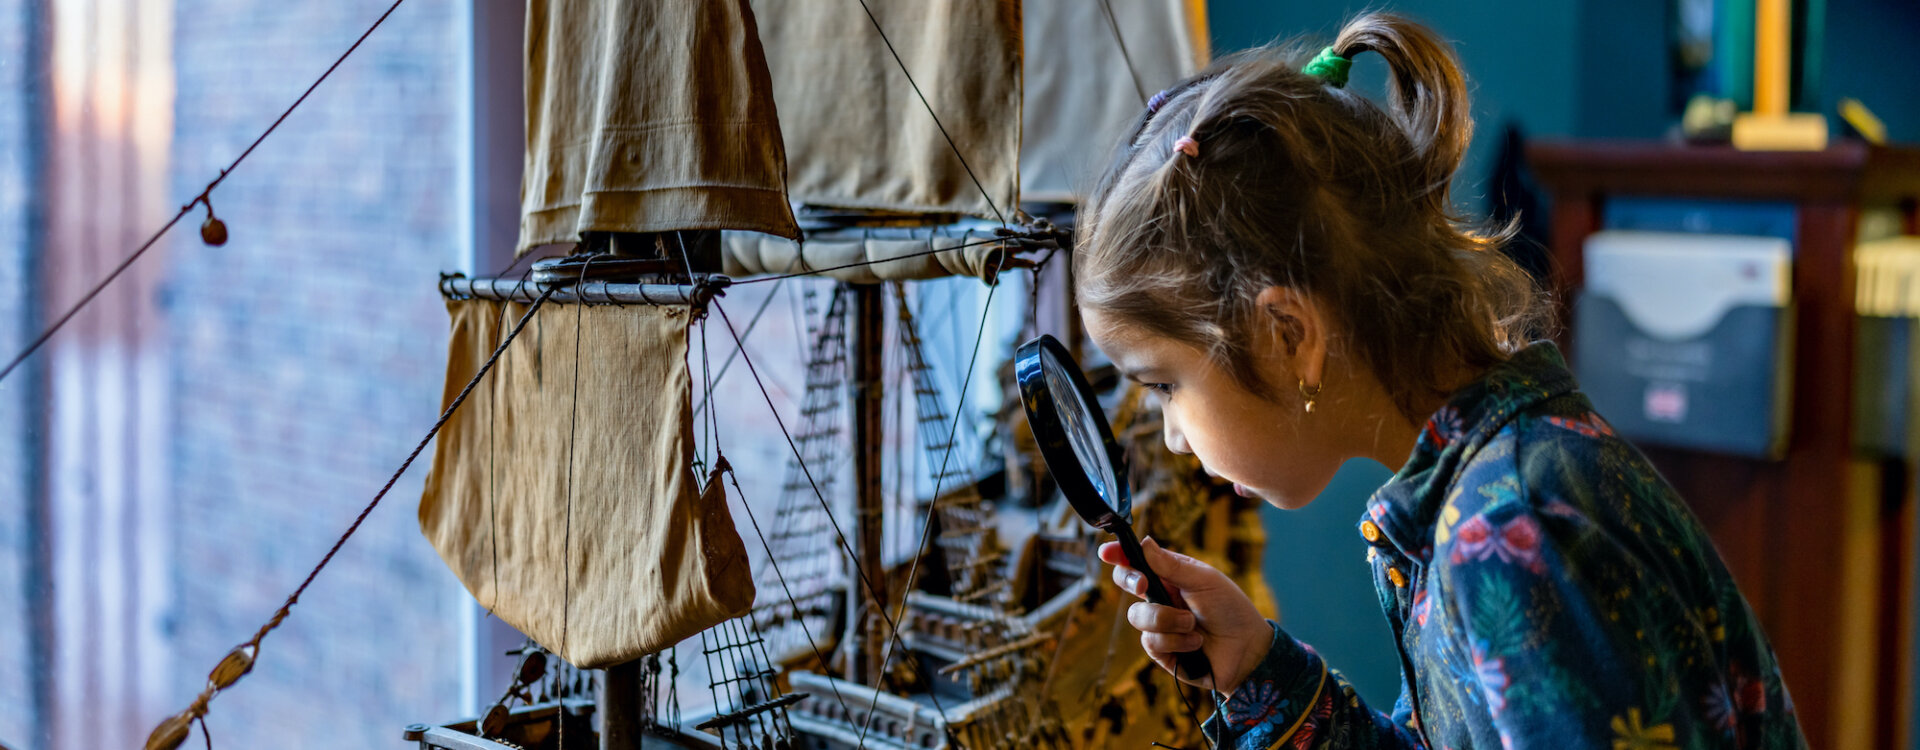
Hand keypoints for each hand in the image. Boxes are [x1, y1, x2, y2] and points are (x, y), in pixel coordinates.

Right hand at [1099, 537, 1272, 695]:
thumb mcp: (1205, 581)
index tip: (1107, 553)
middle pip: (1127, 584)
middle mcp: (1160, 598)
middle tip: (1144, 585)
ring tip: (1193, 624)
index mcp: (1170, 575)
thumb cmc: (1230, 609)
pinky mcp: (1161, 651)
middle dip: (1130, 581)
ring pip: (1137, 616)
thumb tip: (1144, 543)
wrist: (1247, 649)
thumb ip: (1172, 565)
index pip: (1138, 561)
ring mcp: (1158, 625)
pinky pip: (1151, 642)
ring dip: (1167, 619)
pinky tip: (1195, 642)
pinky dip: (1176, 640)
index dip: (1119, 555)